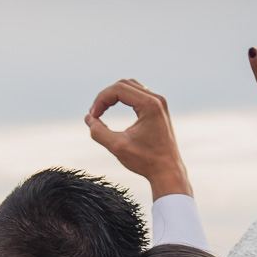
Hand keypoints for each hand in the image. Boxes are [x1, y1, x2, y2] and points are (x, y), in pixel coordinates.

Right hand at [85, 80, 191, 198]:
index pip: (118, 89)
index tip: (93, 116)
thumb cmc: (145, 161)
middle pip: (124, 84)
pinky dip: (123, 99)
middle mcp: (157, 99)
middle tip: (95, 114)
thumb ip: (98, 132)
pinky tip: (113, 109)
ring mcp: (159, 103)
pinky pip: (137, 94)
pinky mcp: (158, 108)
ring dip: (113, 96)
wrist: (168, 171)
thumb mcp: (117, 147)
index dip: (101, 100)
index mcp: (150, 104)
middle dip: (106, 96)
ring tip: (101, 111)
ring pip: (130, 87)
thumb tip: (88, 118)